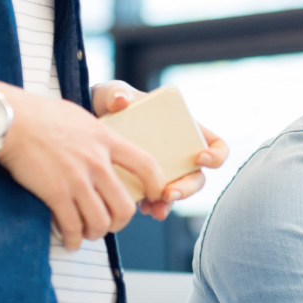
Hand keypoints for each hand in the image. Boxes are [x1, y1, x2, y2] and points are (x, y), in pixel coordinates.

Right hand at [0, 83, 163, 248]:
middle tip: (110, 223)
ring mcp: (78, 180)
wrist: (10, 121)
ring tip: (88, 233)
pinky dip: (73, 239)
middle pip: (125, 206)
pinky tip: (69, 241)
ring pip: (101, 222)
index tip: (155, 195)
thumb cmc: (40, 115)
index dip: (156, 185)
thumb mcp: (81, 117)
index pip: (147, 165)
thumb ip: (98, 135)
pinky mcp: (57, 194)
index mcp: (107, 140)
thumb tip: (105, 145)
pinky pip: (73, 227)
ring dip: (96, 233)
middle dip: (120, 222)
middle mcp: (98, 162)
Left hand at [90, 82, 230, 222]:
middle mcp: (179, 153)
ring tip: (155, 209)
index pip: (215, 144)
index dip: (216, 154)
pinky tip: (144, 209)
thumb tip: (120, 100)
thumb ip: (116, 93)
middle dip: (188, 188)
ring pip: (179, 191)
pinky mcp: (147, 184)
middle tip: (169, 193)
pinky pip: (158, 201)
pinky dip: (154, 207)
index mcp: (183, 129)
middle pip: (197, 176)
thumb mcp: (111, 94)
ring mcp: (165, 171)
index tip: (200, 158)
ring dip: (170, 203)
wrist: (86, 126)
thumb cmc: (108, 104)